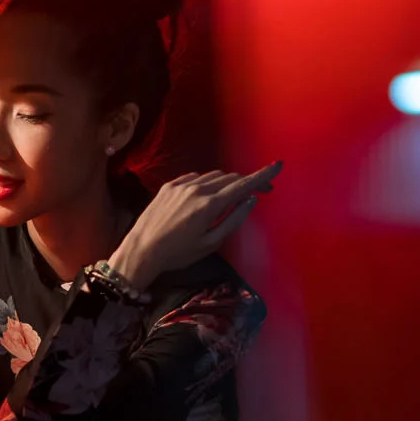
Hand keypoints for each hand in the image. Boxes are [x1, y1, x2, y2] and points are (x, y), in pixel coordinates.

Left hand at [109, 163, 280, 290]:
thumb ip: (234, 220)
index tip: (277, 167)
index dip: (262, 176)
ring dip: (226, 183)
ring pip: (212, 176)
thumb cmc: (179, 253)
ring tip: (230, 197)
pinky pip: (195, 178)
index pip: (242, 185)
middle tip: (257, 193)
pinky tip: (205, 195)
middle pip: (229, 178)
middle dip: (246, 182)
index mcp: (210, 205)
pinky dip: (206, 183)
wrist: (142, 250)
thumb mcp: (211, 243)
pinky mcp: (169, 185)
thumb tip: (251, 200)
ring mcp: (181, 185)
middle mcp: (197, 189)